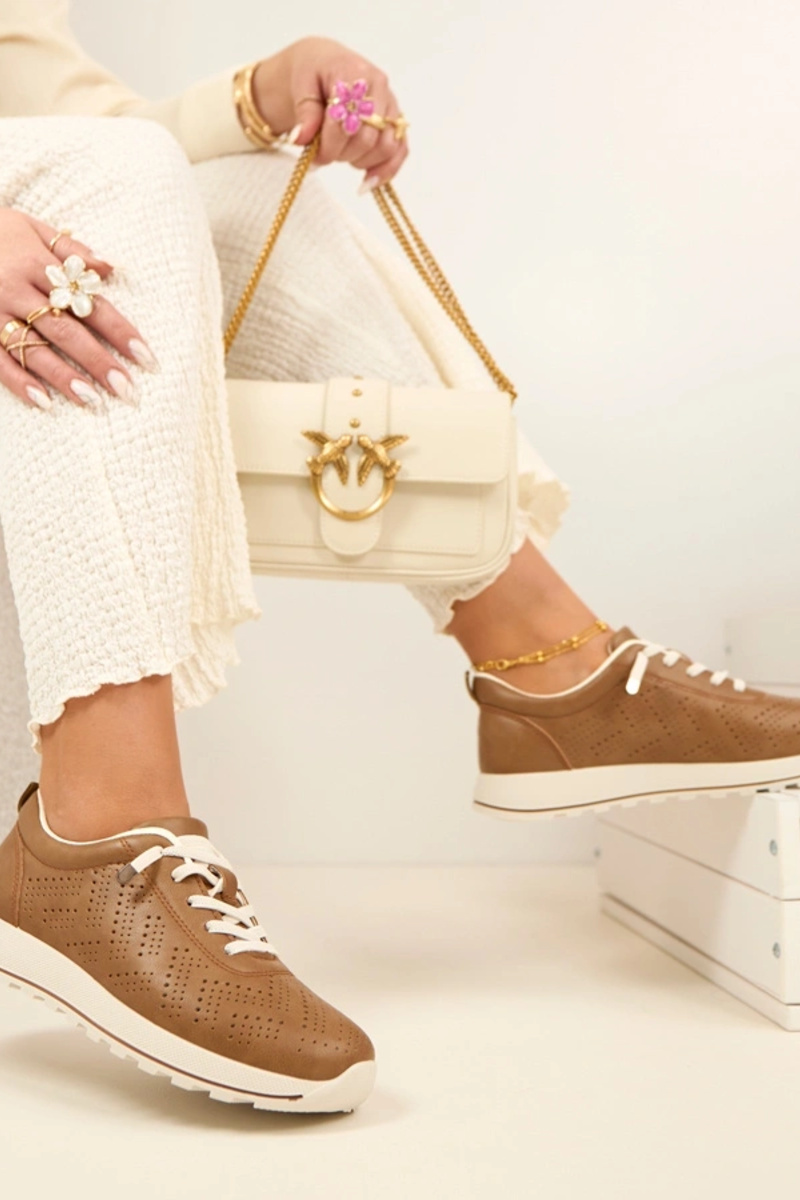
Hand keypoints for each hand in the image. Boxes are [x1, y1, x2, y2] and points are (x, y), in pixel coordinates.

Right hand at [0, 209, 155, 411]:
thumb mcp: (32, 226)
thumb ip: (71, 249)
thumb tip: (111, 269)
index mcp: (37, 263)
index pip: (89, 302)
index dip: (120, 331)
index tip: (146, 358)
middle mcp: (16, 288)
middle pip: (66, 330)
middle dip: (99, 363)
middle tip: (128, 391)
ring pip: (33, 348)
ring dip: (64, 378)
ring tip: (94, 403)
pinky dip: (19, 382)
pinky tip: (45, 402)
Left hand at [252, 37, 408, 191]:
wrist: (325, 65)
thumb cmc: (312, 74)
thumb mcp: (300, 85)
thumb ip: (304, 112)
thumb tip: (300, 138)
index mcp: (355, 72)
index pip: (347, 120)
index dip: (329, 145)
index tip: (313, 156)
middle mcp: (379, 86)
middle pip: (367, 138)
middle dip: (342, 155)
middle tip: (324, 155)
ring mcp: (391, 105)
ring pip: (386, 147)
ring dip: (361, 161)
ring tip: (342, 156)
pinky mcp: (396, 122)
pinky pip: (400, 151)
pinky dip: (386, 170)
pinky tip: (366, 182)